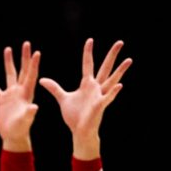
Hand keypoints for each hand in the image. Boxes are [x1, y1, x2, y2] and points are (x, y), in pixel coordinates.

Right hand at [0, 41, 40, 151]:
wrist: (13, 136)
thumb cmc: (20, 129)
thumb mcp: (25, 121)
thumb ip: (29, 113)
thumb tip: (34, 107)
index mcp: (26, 93)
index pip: (31, 75)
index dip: (33, 64)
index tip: (36, 52)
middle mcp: (19, 91)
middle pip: (22, 70)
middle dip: (24, 57)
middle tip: (26, 44)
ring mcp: (10, 95)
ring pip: (9, 74)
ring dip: (9, 62)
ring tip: (7, 49)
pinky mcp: (1, 100)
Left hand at [38, 38, 130, 158]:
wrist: (79, 130)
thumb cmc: (74, 115)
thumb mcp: (62, 98)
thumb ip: (54, 87)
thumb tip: (42, 79)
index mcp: (87, 84)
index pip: (88, 64)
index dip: (88, 53)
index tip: (90, 40)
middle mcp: (96, 87)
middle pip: (105, 67)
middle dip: (112, 55)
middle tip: (120, 41)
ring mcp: (100, 96)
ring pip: (112, 80)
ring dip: (120, 71)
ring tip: (129, 60)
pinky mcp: (100, 106)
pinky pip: (108, 98)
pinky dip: (113, 92)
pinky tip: (120, 85)